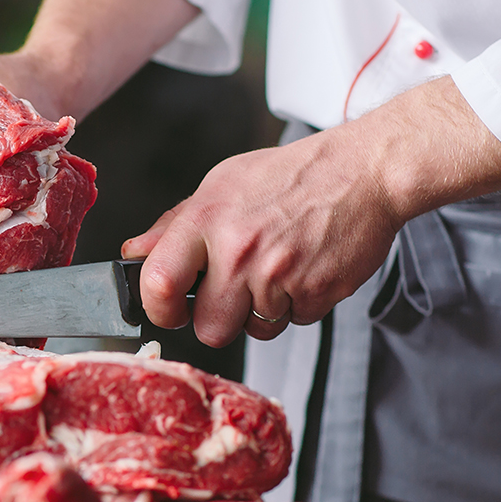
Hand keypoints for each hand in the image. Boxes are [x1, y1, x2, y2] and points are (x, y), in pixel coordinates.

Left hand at [122, 76, 500, 347]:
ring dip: (262, 312)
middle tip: (234, 292)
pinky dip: (297, 305)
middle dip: (221, 319)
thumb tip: (134, 254)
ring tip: (276, 272)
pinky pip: (293, 323)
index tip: (170, 310)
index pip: (159, 285)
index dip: (160, 309)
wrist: (365, 170)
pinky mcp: (315, 293)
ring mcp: (279, 275)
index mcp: (208, 220)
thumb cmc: (291, 177)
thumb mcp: (223, 185)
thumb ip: (174, 225)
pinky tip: (303, 270)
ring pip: (254, 331)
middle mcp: (240, 250)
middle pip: (210, 330)